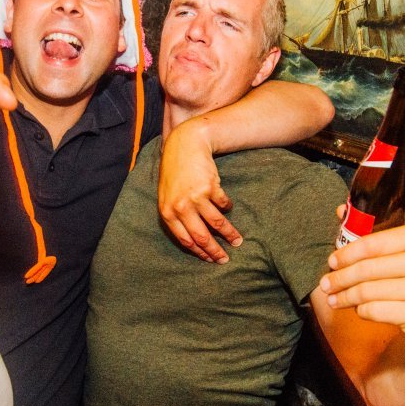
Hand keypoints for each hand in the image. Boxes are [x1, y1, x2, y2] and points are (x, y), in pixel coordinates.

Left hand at [158, 117, 241, 262]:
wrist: (184, 146)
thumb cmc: (175, 173)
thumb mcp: (168, 196)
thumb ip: (176, 216)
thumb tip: (192, 240)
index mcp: (167, 213)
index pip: (185, 240)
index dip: (199, 252)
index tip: (210, 260)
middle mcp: (180, 208)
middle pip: (201, 236)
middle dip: (215, 251)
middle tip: (225, 259)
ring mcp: (196, 197)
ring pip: (216, 223)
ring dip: (229, 234)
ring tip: (237, 241)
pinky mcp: (210, 187)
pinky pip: (223, 204)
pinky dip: (227, 208)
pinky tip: (228, 208)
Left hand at [317, 222, 404, 346]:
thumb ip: (377, 235)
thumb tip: (340, 212)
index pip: (373, 244)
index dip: (347, 253)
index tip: (332, 261)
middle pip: (367, 269)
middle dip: (340, 278)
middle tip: (325, 284)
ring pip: (367, 291)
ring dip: (345, 296)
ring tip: (334, 299)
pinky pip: (374, 310)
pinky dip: (361, 311)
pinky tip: (357, 309)